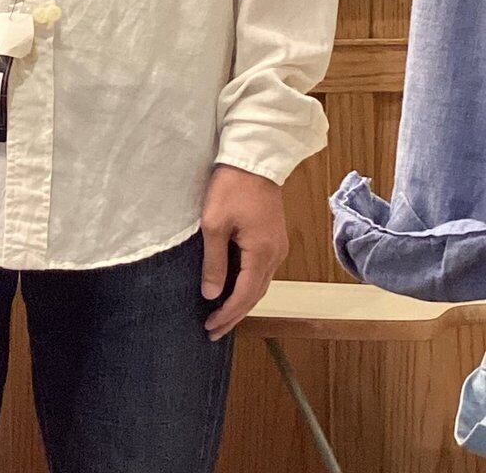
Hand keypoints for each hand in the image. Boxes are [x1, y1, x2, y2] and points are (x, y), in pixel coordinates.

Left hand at [200, 164, 287, 340]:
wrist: (254, 157)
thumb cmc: (231, 187)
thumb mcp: (214, 224)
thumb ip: (214, 262)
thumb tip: (212, 294)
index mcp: (261, 253)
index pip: (245, 296)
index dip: (228, 315)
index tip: (210, 328)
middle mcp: (275, 254)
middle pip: (256, 294)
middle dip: (235, 314)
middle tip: (214, 330)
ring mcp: (277, 245)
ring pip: (261, 283)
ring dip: (242, 301)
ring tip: (222, 315)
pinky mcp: (274, 236)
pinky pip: (262, 269)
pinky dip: (248, 284)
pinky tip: (234, 287)